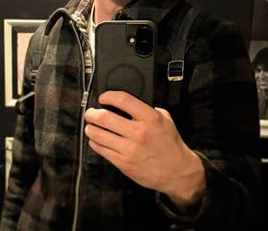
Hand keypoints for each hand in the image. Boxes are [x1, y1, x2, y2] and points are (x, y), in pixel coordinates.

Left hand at [84, 91, 205, 206]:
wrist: (177, 171)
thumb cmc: (169, 143)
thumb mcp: (164, 118)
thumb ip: (146, 108)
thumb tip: (126, 103)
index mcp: (150, 118)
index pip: (123, 100)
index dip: (108, 96)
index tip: (103, 97)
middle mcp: (139, 133)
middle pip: (105, 117)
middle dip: (92, 113)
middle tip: (91, 112)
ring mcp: (130, 149)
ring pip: (98, 134)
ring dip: (90, 128)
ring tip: (90, 125)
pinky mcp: (123, 163)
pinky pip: (101, 150)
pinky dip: (95, 142)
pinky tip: (96, 139)